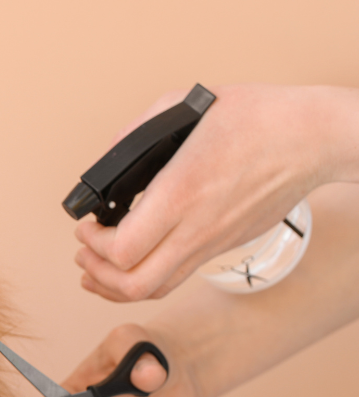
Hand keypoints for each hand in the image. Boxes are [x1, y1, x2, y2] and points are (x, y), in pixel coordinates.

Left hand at [75, 84, 355, 300]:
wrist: (313, 138)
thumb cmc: (258, 118)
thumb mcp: (185, 107)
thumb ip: (138, 132)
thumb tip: (109, 157)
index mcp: (181, 194)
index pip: (123, 249)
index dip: (93, 245)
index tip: (84, 226)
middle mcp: (196, 228)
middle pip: (135, 284)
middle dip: (97, 274)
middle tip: (83, 252)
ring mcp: (212, 242)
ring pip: (156, 289)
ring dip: (117, 286)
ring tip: (96, 269)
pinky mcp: (224, 246)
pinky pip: (177, 277)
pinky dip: (146, 280)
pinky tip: (133, 265)